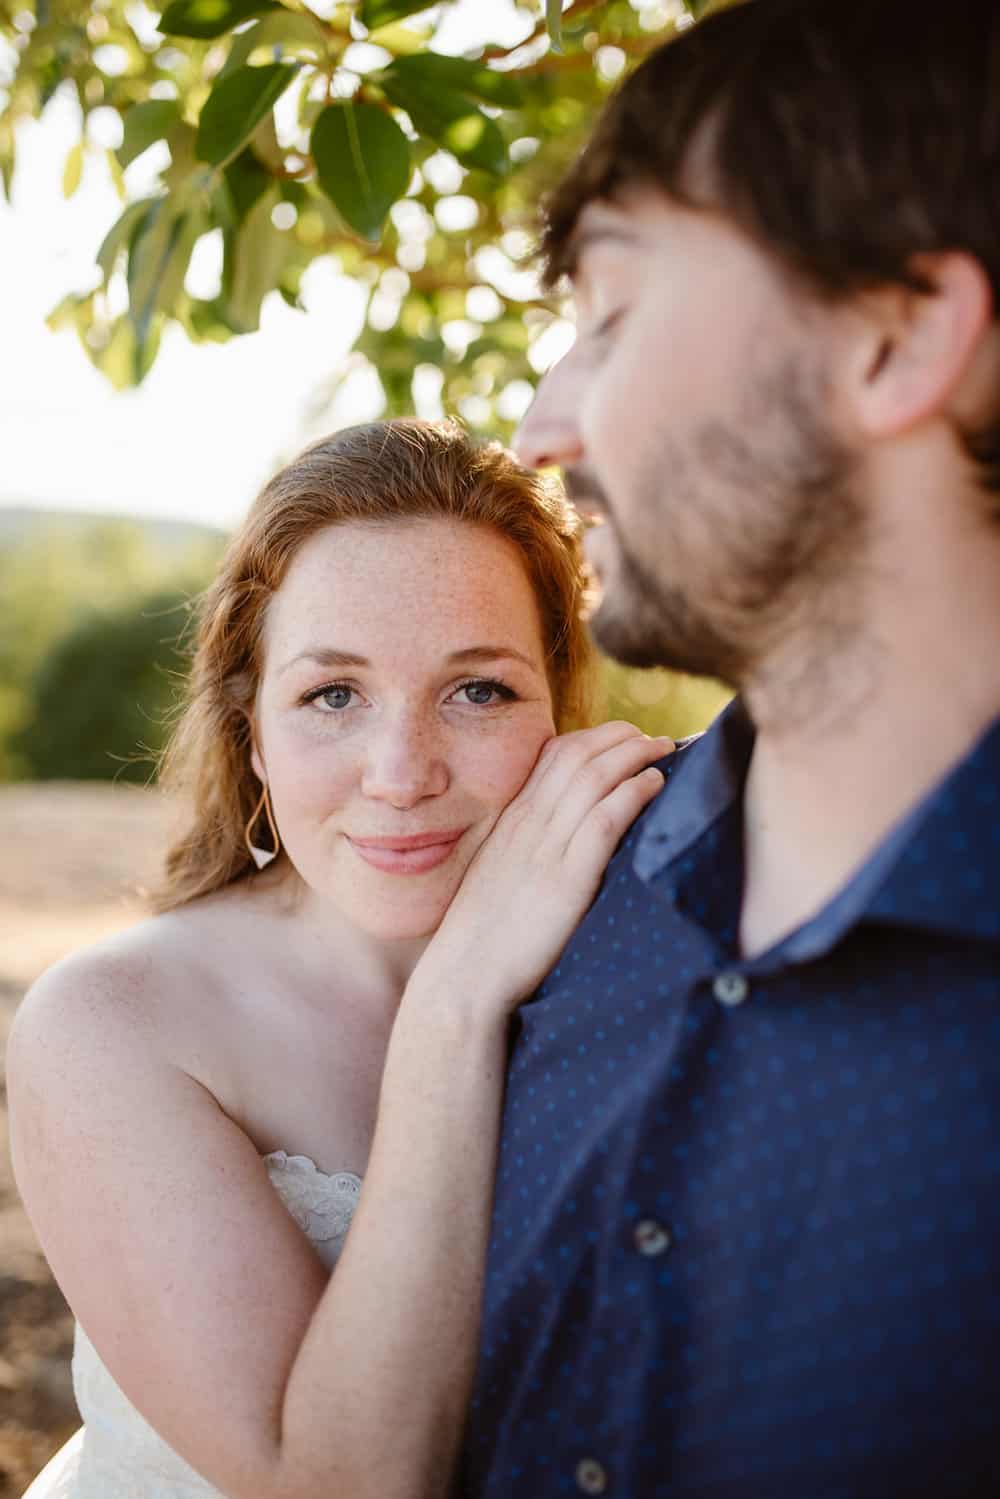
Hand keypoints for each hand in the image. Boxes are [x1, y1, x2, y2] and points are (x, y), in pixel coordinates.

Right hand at [409, 722, 673, 1016]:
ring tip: (665, 752)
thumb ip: (527, 848)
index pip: (556, 756)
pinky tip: (655, 785)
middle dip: (623, 738)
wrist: (466, 975)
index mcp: (513, 820)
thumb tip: (561, 837)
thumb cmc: (484, 935)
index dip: (596, 738)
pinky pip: (603, 819)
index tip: (624, 739)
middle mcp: (528, 824)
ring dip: (636, 756)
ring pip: (595, 778)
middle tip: (655, 740)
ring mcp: (546, 849)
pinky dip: (632, 793)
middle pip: (579, 756)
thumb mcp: (500, 874)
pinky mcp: (566, 880)